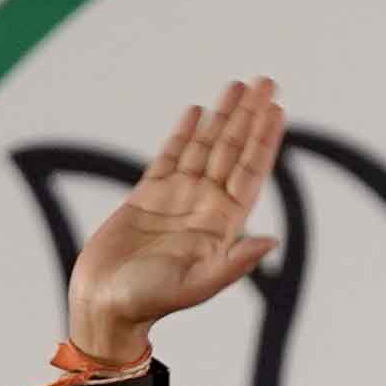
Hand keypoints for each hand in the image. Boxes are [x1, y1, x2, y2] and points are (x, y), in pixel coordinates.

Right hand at [69, 79, 286, 358]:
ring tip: (238, 85)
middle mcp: (205, 206)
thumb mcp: (200, 285)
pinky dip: (185, 133)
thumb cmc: (152, 302)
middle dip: (250, 116)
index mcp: (224, 225)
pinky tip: (198, 112)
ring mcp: (177, 198)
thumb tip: (272, 240)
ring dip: (223, 116)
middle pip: (233, 149)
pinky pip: (171, 156)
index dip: (265, 140)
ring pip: (205, 146)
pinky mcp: (147, 196)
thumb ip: (236, 263)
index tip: (278, 109)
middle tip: (267, 81)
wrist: (107, 305)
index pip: (251, 172)